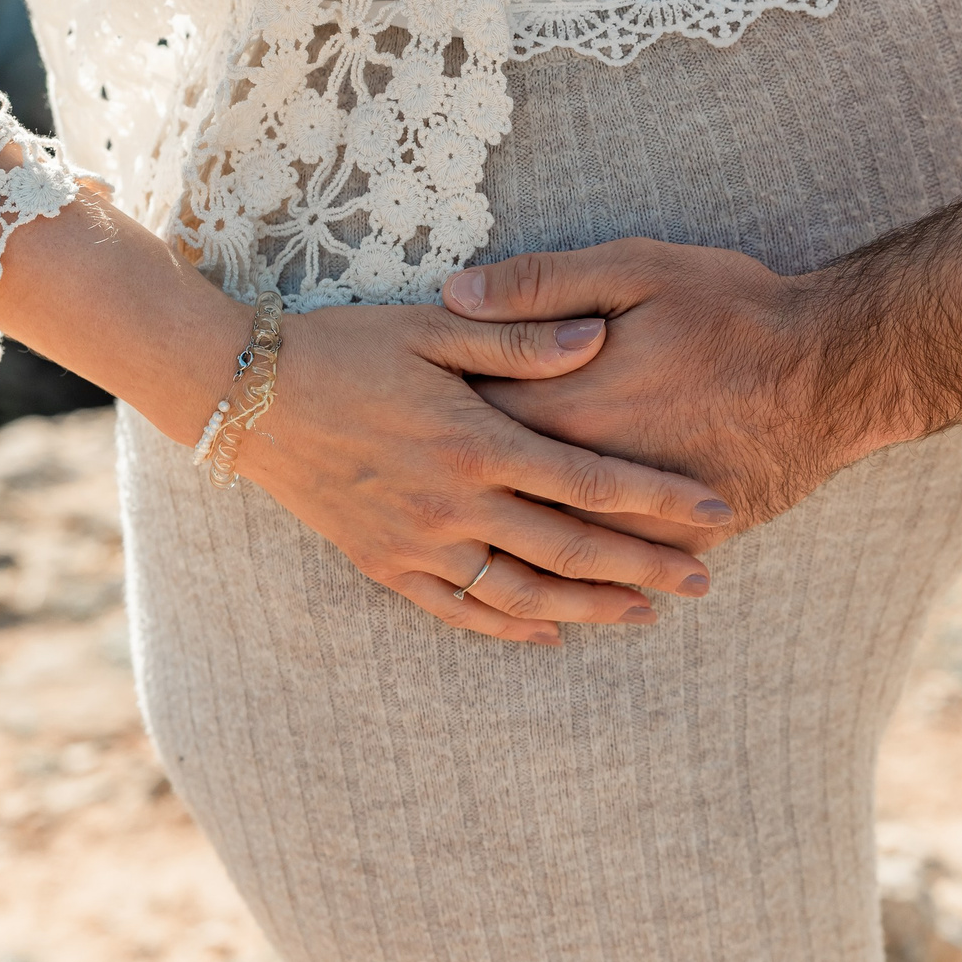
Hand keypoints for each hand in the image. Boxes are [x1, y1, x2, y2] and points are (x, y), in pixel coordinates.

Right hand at [227, 303, 733, 645]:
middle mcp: (453, 502)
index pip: (590, 480)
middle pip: (570, 550)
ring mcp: (417, 542)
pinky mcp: (384, 564)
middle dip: (644, 568)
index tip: (716, 510)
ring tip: (644, 615)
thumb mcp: (435, 327)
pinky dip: (510, 628)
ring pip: (522, 594)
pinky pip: (459, 611)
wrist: (245, 394)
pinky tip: (553, 634)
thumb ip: (521, 337)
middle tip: (705, 582)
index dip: (658, 499)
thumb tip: (598, 337)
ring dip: (589, 608)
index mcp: (476, 440)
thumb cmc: (346, 345)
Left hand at [439, 239, 878, 544]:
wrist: (836, 371)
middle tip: (411, 494)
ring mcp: (637, 514)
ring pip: (553, 552)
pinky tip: (563, 602)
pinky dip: (581, 587)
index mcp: (562, 404)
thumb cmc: (736, 309)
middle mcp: (589, 472)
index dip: (433, 418)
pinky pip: (612, 570)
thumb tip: (455, 293)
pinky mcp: (681, 536)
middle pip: (497, 498)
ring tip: (457, 550)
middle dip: (456, 497)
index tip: (396, 417)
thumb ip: (541, 286)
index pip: (469, 422)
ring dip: (510, 556)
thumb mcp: (635, 267)